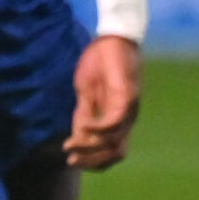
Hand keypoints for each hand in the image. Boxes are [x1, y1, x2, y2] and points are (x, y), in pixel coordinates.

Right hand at [64, 35, 141, 169]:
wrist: (112, 38)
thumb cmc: (99, 63)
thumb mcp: (86, 93)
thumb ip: (83, 115)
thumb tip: (76, 137)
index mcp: (118, 119)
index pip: (111, 152)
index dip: (92, 161)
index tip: (70, 158)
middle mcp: (127, 119)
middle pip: (114, 154)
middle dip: (90, 162)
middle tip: (70, 159)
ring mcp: (129, 109)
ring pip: (114, 143)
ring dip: (90, 148)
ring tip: (71, 145)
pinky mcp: (127, 96)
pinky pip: (114, 123)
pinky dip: (97, 130)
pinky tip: (83, 127)